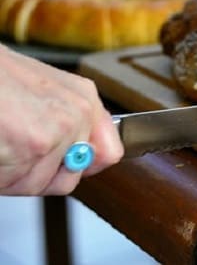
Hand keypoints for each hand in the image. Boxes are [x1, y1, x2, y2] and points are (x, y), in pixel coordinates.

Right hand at [0, 46, 122, 195]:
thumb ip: (71, 120)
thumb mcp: (42, 88)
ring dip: (11, 175)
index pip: (109, 153)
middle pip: (68, 178)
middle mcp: (79, 114)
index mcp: (84, 98)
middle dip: (36, 173)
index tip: (64, 167)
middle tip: (11, 146)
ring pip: (37, 184)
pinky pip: (14, 184)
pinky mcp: (34, 146)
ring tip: (0, 142)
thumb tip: (90, 155)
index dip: (82, 167)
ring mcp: (59, 132)